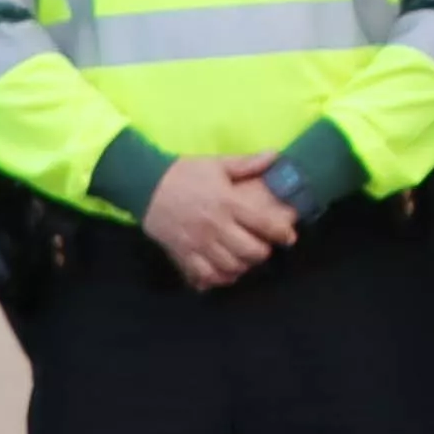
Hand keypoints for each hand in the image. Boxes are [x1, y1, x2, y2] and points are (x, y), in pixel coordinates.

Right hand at [138, 148, 302, 286]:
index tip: (289, 237)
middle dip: (262, 252)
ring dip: (243, 266)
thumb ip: (247, 163)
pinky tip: (225, 271)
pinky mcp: (183, 254)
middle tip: (263, 247)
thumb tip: (276, 156)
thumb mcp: (217, 163)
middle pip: (250, 251)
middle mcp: (216, 226)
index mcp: (228, 203)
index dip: (281, 233)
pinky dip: (219, 278)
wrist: (145, 185)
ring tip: (245, 259)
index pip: (263, 224)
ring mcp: (199, 243)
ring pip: (230, 267)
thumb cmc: (184, 173)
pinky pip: (206, 275)